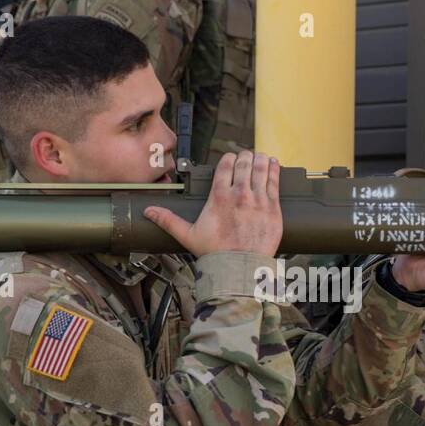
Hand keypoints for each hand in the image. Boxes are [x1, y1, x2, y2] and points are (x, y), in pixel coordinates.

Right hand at [143, 150, 281, 256]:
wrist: (239, 268)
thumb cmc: (215, 253)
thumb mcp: (189, 235)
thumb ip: (169, 220)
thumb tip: (149, 212)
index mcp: (219, 196)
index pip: (226, 165)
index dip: (228, 159)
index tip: (230, 160)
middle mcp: (239, 194)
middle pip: (244, 163)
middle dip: (244, 157)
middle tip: (246, 158)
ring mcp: (258, 200)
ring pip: (261, 168)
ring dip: (260, 160)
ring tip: (260, 158)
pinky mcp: (273, 208)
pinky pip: (275, 181)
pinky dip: (274, 169)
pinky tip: (273, 163)